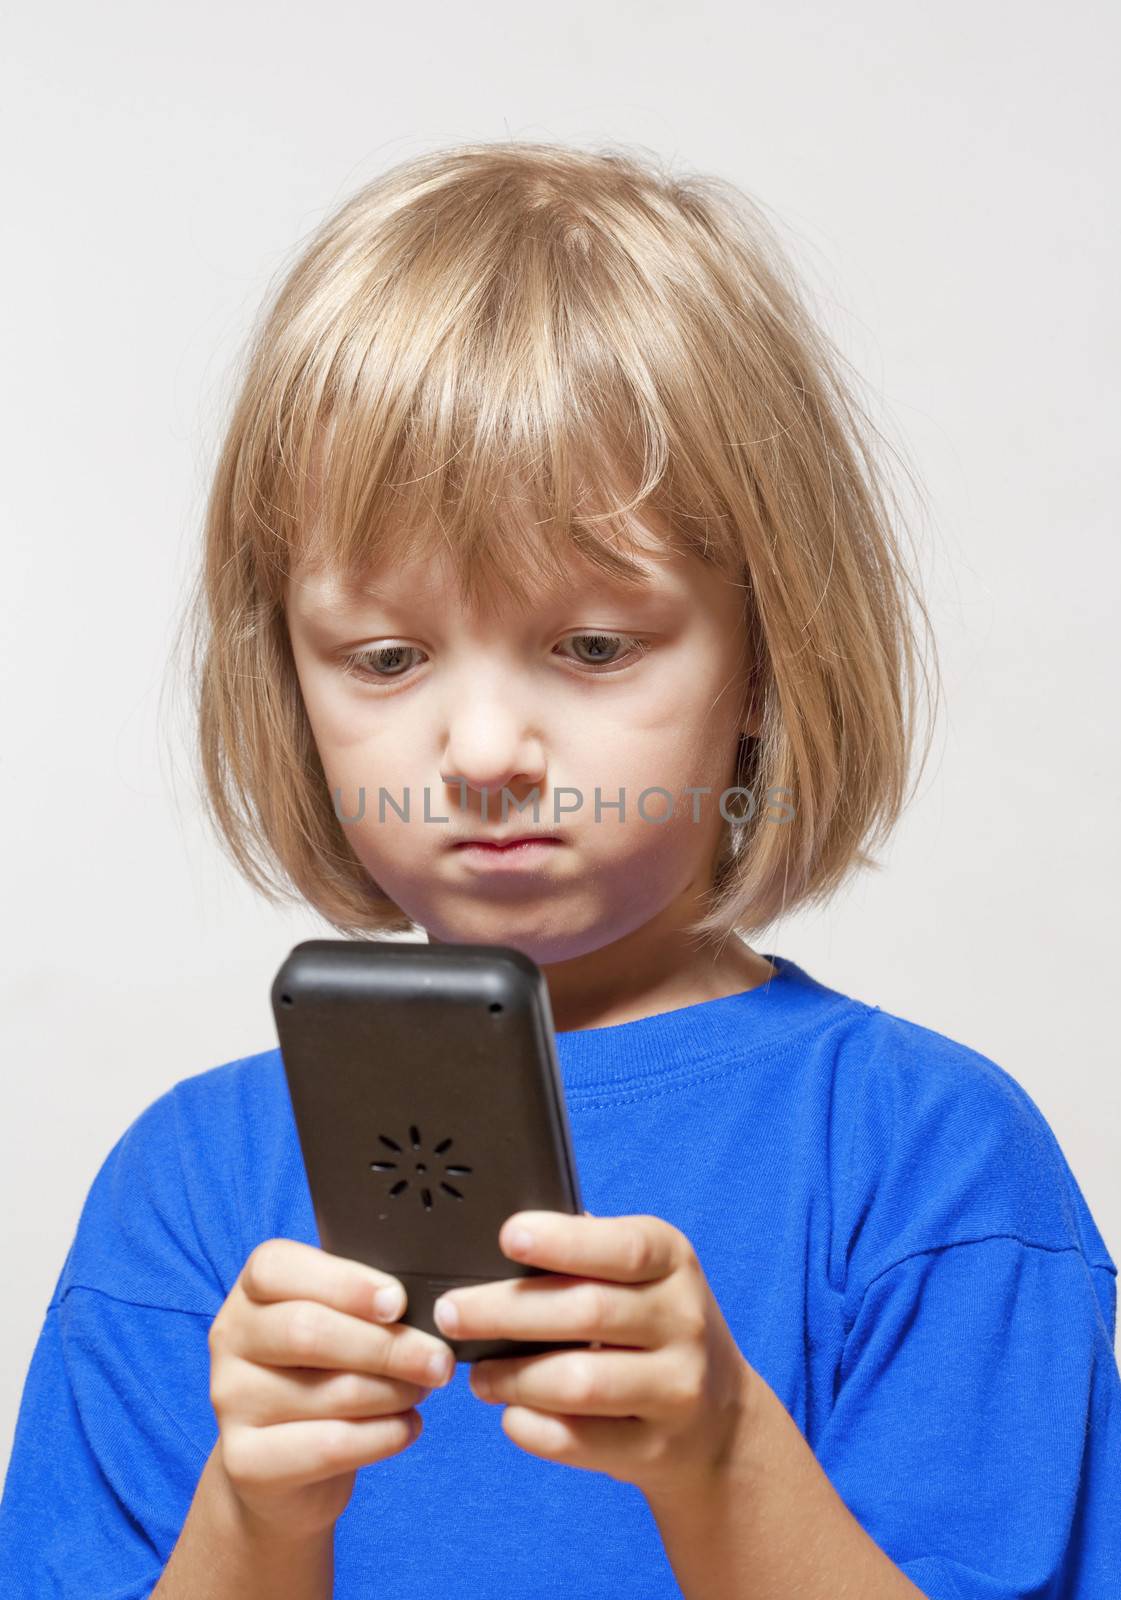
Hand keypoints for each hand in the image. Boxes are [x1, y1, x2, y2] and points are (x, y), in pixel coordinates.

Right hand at [208, 1239, 455, 1542]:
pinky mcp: (245, 1461)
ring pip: (329, 1391)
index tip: (398, 1302)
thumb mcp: (338, 1324)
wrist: (284, 1468)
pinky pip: (329, 1446)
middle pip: (307, 1330)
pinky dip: (383, 1436)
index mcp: (252, 1290)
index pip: (279, 1267)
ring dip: (393, 1392)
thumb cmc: (325, 1372)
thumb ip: (365, 1304)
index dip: (344, 1282)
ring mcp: (231, 1401)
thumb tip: (430, 1304)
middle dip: (386, 1345)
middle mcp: (230, 1338)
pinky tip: (407, 1427)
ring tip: (422, 1390)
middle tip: (438, 1360)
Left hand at [434, 1211, 755, 1501]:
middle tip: (449, 1313)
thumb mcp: (640, 1276)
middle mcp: (684, 1320)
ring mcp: (677, 1389)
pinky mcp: (657, 1449)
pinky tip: (510, 1413)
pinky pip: (581, 1442)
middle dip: (506, 1311)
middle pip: (587, 1312)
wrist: (717, 1423)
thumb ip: (586, 1253)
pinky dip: (534, 1428)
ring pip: (580, 1382)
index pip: (621, 1247)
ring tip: (476, 1374)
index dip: (562, 1241)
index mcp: (673, 1261)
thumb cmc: (651, 1326)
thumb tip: (506, 1238)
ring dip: (514, 1377)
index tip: (505, 1236)